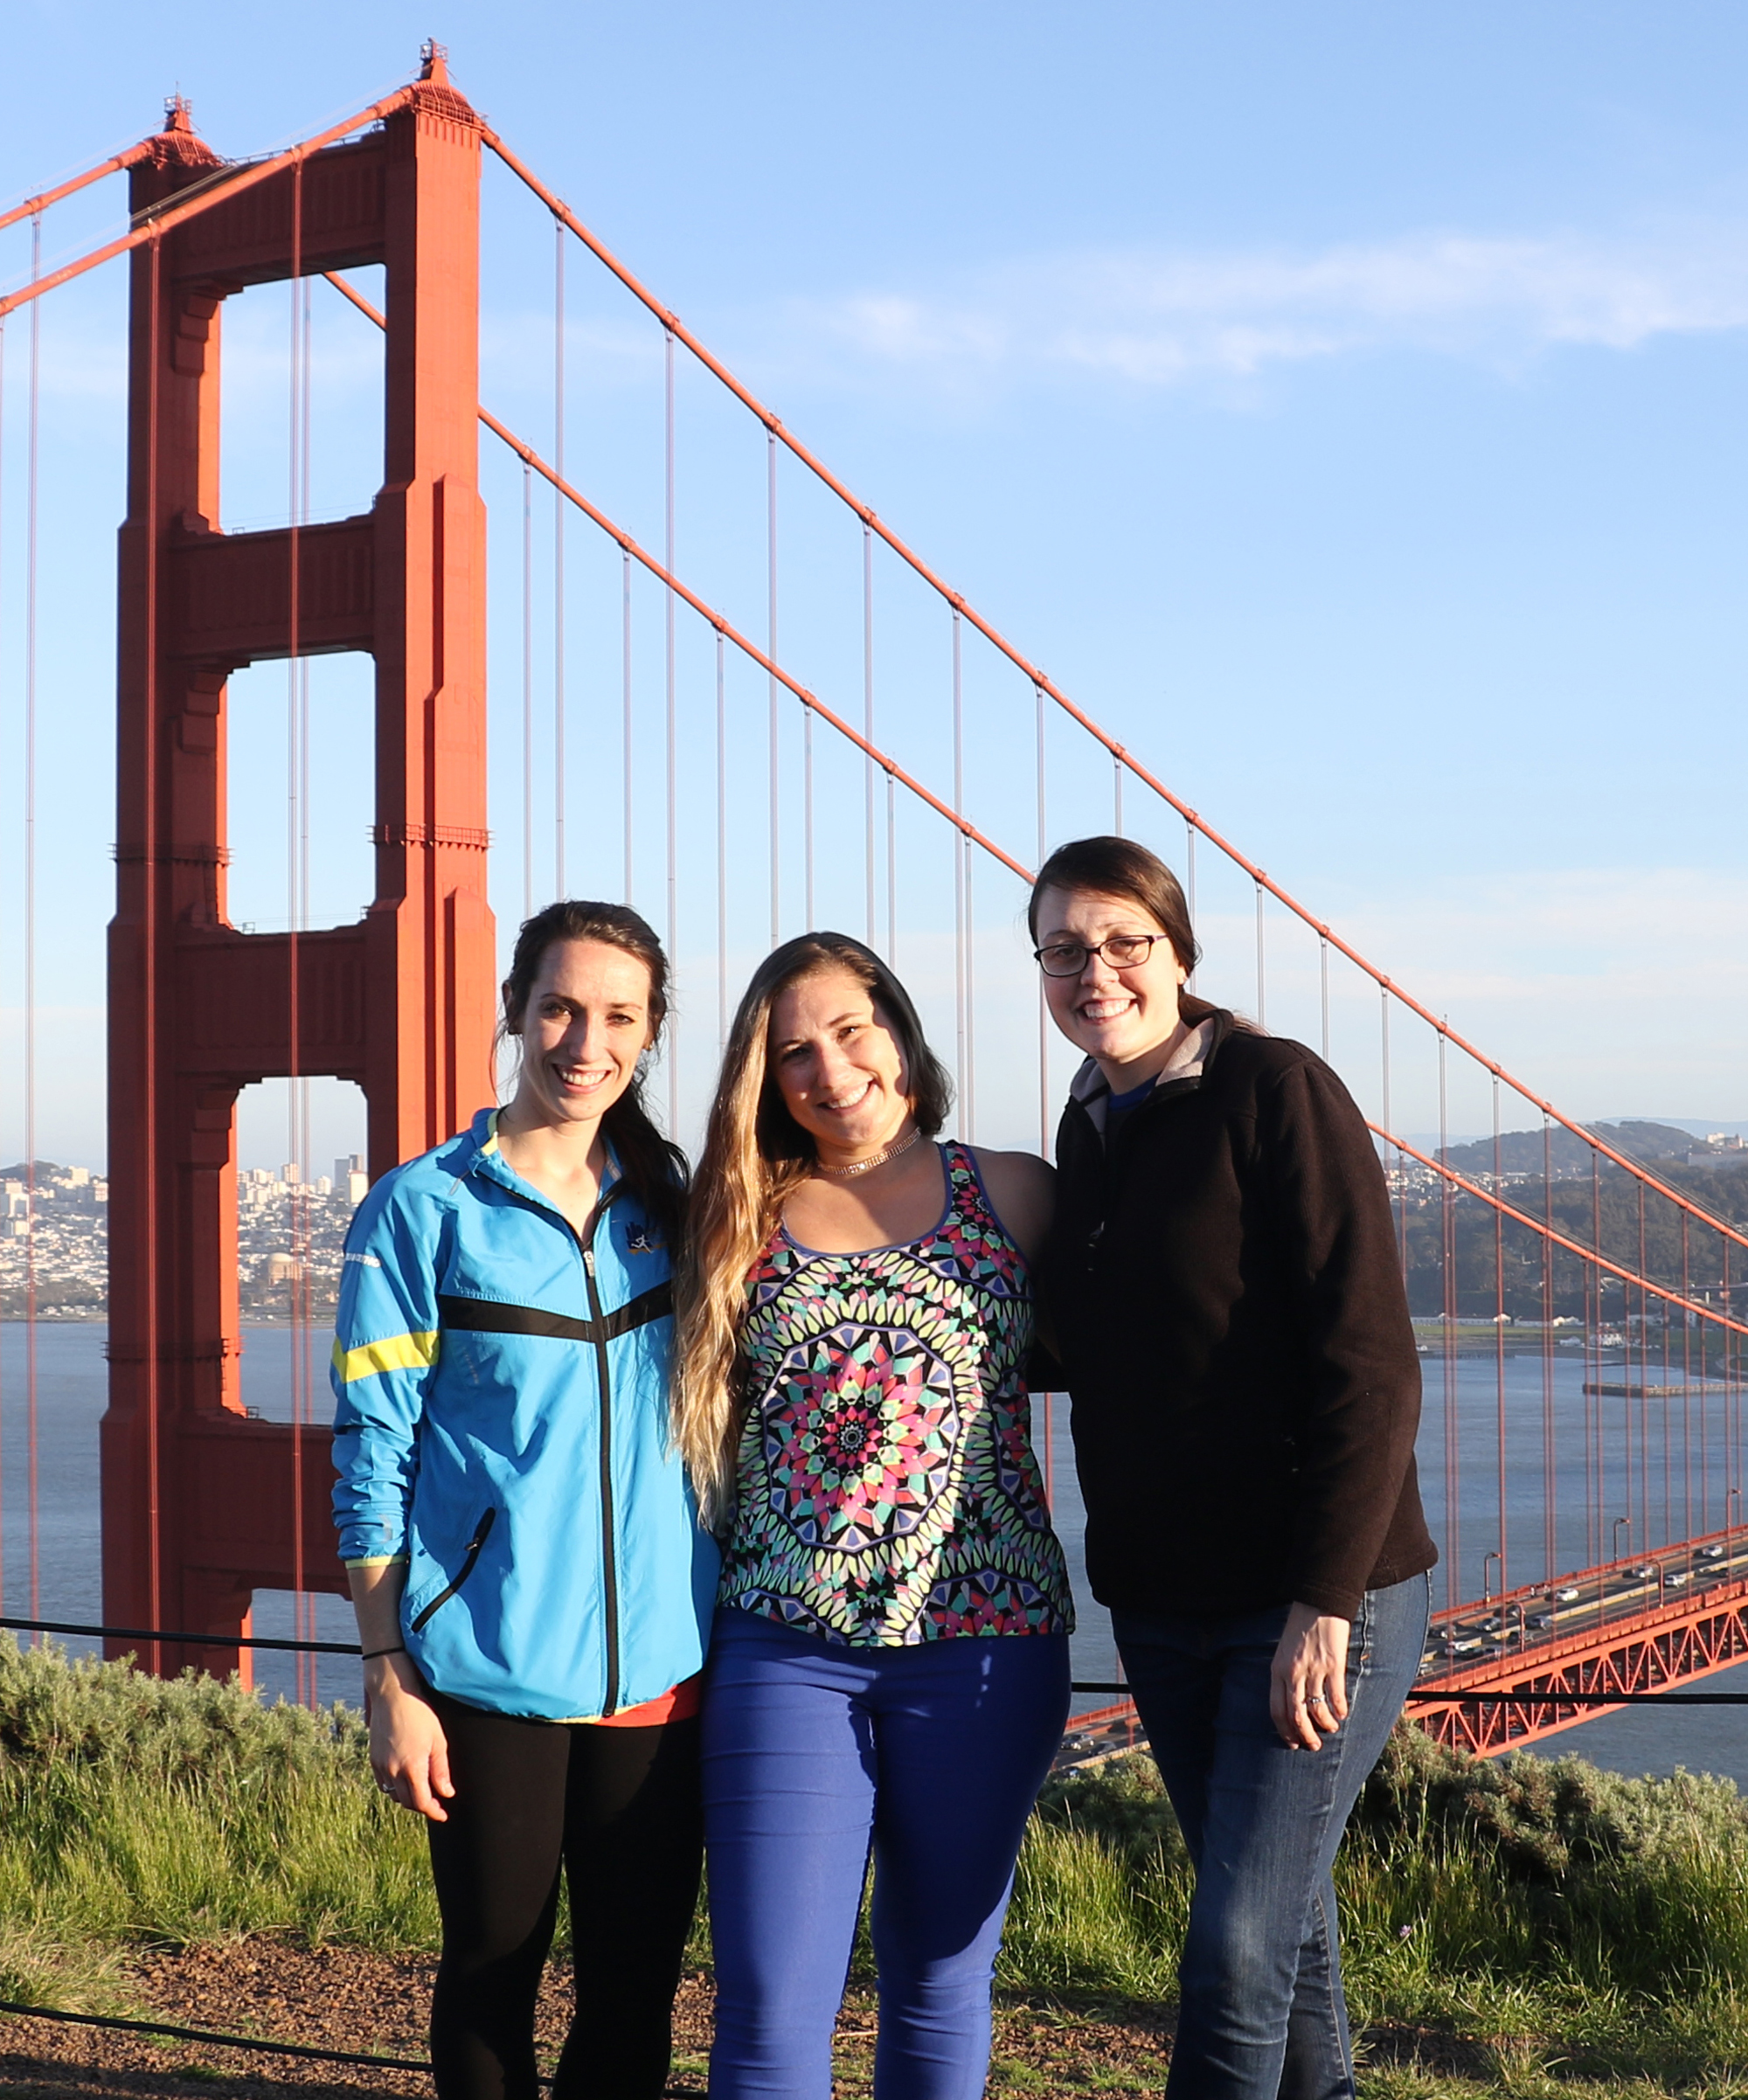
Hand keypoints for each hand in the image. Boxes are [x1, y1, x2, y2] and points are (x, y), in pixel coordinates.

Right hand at [365, 1654, 454, 1819]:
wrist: (393, 1695)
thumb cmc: (420, 1714)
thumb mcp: (438, 1740)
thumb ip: (441, 1770)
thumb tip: (447, 1793)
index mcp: (412, 1767)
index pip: (422, 1802)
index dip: (434, 1811)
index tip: (443, 1814)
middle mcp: (393, 1771)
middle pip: (407, 1802)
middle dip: (422, 1805)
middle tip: (435, 1803)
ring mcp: (381, 1766)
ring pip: (394, 1795)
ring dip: (408, 1798)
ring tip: (421, 1791)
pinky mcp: (373, 1759)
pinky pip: (383, 1783)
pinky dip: (395, 1788)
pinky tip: (405, 1780)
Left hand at [1269, 1602, 1350, 1751]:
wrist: (1317, 1603)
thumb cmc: (1300, 1627)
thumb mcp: (1284, 1651)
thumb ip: (1286, 1674)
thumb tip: (1294, 1702)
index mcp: (1277, 1669)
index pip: (1276, 1709)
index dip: (1284, 1730)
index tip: (1292, 1742)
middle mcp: (1293, 1673)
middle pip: (1296, 1714)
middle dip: (1305, 1735)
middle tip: (1313, 1746)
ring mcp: (1313, 1669)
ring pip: (1316, 1709)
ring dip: (1325, 1725)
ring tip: (1331, 1729)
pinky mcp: (1333, 1665)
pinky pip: (1336, 1696)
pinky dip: (1339, 1709)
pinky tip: (1342, 1714)